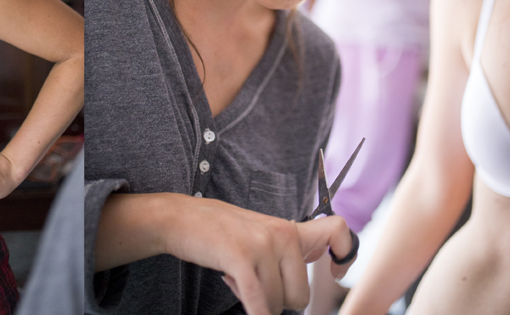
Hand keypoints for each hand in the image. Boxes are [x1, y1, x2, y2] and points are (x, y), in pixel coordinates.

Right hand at [166, 197, 356, 314]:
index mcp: (288, 229)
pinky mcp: (240, 257)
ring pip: (275, 303)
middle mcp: (281, 233)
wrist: (177, 218)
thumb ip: (285, 246)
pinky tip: (246, 308)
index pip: (338, 230)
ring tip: (234, 278)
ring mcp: (261, 244)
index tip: (334, 272)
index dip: (345, 254)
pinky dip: (254, 313)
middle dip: (276, 301)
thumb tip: (315, 259)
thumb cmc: (216, 231)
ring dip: (254, 303)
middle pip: (300, 296)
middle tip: (251, 284)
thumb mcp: (257, 232)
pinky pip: (258, 303)